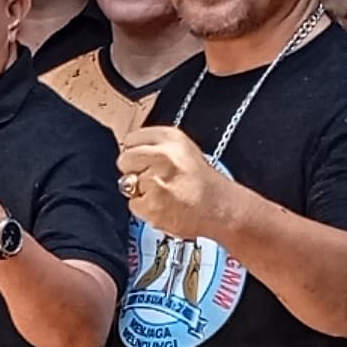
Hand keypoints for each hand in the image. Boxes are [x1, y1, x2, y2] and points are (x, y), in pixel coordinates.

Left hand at [117, 126, 236, 240]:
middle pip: (124, 159)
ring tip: (164, 193)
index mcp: (171, 137)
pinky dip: (144, 209)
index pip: (132, 138)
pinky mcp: (152, 204)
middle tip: (153, 178)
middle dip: (133, 170)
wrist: (222, 209)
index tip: (145, 159)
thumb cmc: (205, 183)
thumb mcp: (184, 150)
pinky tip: (163, 206)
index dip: (136, 151)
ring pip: (127, 183)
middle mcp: (163, 156)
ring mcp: (156, 181)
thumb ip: (156, 146)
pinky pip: (133, 204)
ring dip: (140, 191)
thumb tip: (130, 149)